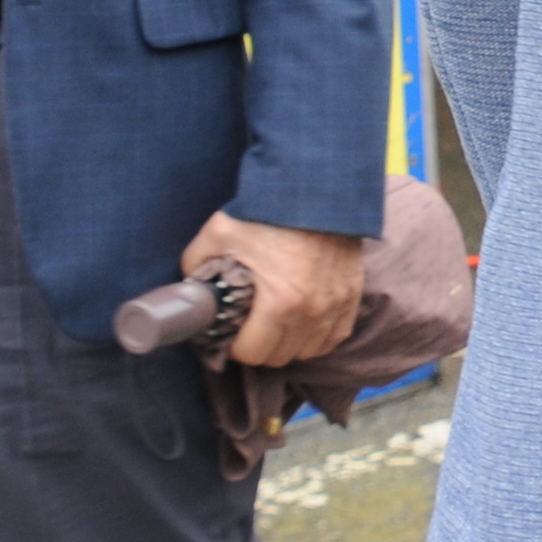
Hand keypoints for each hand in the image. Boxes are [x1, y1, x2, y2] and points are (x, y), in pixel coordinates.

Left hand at [188, 212, 368, 368]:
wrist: (315, 186)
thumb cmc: (266, 211)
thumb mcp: (218, 233)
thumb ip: (197, 265)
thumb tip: (189, 286)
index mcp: (279, 303)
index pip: (253, 353)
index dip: (234, 345)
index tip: (230, 330)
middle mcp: (312, 311)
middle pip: (280, 356)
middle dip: (260, 346)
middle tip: (249, 327)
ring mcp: (336, 303)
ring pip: (308, 350)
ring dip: (289, 344)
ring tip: (275, 325)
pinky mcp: (352, 293)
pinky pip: (336, 336)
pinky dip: (318, 337)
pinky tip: (303, 324)